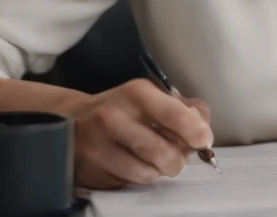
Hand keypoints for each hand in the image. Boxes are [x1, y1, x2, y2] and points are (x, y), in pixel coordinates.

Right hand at [61, 78, 212, 189]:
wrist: (73, 121)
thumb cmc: (123, 109)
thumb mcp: (151, 97)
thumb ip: (184, 109)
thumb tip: (203, 130)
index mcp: (136, 93)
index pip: (176, 115)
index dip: (196, 132)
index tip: (203, 140)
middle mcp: (114, 116)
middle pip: (164, 152)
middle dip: (178, 159)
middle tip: (177, 156)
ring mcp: (98, 145)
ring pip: (148, 173)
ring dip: (158, 171)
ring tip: (153, 160)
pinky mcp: (91, 170)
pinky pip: (129, 183)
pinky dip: (139, 178)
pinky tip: (132, 164)